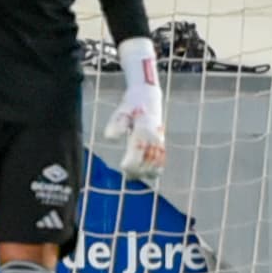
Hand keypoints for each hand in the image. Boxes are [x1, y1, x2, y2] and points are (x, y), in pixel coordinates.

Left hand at [103, 35, 167, 185]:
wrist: (147, 97)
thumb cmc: (129, 106)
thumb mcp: (120, 113)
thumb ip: (115, 126)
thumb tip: (110, 138)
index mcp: (142, 131)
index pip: (138, 154)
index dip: (130, 165)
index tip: (123, 167)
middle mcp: (153, 138)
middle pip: (146, 163)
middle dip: (136, 171)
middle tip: (126, 173)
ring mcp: (159, 141)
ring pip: (155, 165)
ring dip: (144, 173)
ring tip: (132, 175)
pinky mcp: (161, 144)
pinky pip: (161, 163)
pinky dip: (154, 170)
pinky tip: (144, 172)